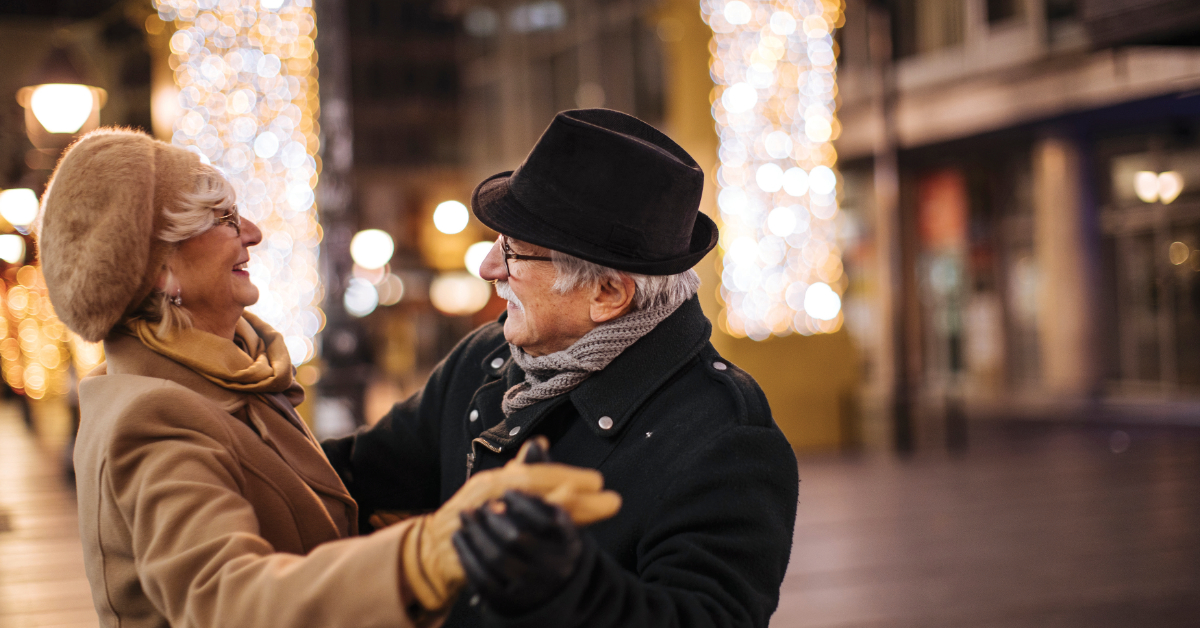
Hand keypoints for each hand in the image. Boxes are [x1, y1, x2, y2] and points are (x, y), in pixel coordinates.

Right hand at [400, 438, 619, 612]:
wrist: (434, 548)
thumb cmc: (473, 515)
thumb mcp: (495, 488)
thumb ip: (520, 469)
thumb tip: (542, 443)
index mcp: (498, 482)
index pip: (540, 476)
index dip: (571, 478)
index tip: (600, 482)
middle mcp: (491, 496)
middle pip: (541, 494)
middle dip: (580, 498)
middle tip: (611, 500)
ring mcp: (486, 521)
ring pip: (533, 517)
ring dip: (569, 516)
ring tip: (599, 512)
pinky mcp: (482, 546)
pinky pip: (517, 541)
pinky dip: (541, 537)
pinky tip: (566, 535)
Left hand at [453, 491, 583, 614]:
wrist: (547, 587)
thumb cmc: (546, 538)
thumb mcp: (552, 513)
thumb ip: (542, 479)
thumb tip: (533, 446)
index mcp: (569, 543)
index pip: (546, 521)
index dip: (524, 504)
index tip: (506, 491)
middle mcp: (554, 568)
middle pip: (518, 538)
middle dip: (494, 518)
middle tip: (479, 504)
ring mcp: (531, 587)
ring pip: (497, 558)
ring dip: (476, 532)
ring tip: (465, 515)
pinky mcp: (509, 602)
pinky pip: (482, 578)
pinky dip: (467, 555)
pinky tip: (460, 537)